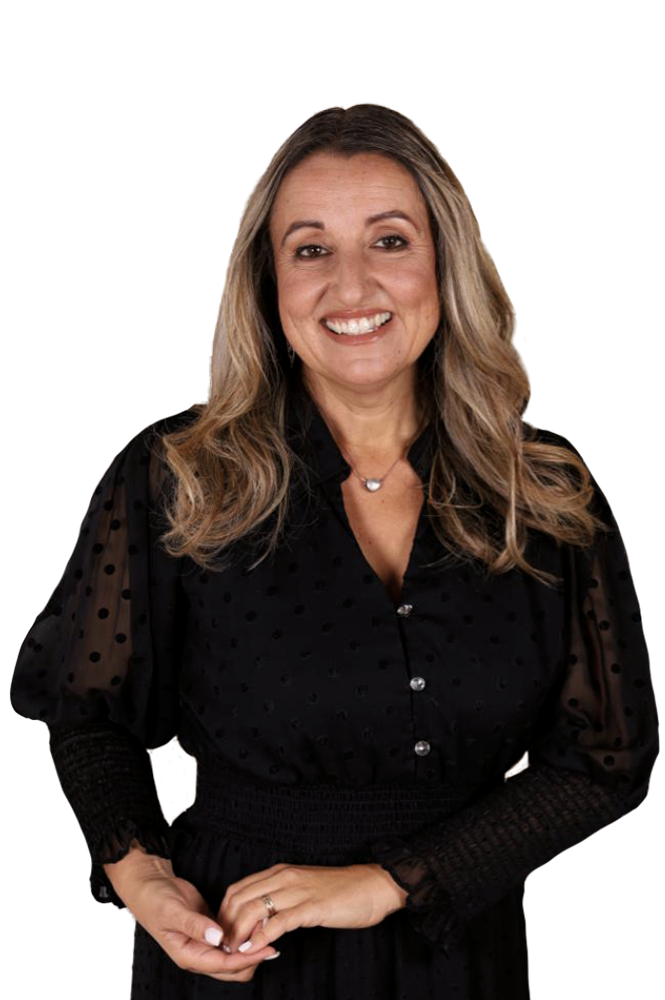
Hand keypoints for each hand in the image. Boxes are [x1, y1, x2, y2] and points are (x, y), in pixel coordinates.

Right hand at [108, 853, 279, 983]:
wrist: (150, 884)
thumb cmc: (155, 899)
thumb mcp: (172, 911)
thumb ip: (195, 925)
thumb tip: (218, 938)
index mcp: (188, 955)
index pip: (224, 965)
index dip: (247, 958)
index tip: (268, 948)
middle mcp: (198, 954)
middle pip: (233, 968)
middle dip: (252, 956)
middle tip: (272, 936)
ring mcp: (205, 943)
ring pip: (234, 955)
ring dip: (250, 945)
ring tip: (267, 926)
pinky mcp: (210, 929)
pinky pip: (231, 938)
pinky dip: (244, 933)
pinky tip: (256, 921)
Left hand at [216, 862, 405, 956]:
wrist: (373, 885)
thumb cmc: (340, 890)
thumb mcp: (303, 889)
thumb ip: (281, 900)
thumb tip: (259, 923)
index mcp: (280, 872)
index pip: (237, 889)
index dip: (224, 913)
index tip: (223, 935)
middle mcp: (284, 877)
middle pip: (239, 899)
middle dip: (226, 926)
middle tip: (225, 948)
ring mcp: (297, 891)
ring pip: (253, 909)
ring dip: (239, 934)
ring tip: (236, 952)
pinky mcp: (311, 907)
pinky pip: (279, 922)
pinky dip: (262, 937)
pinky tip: (256, 949)